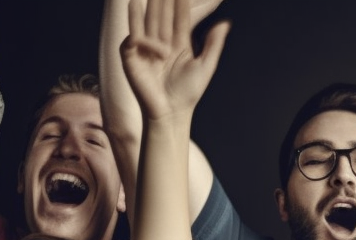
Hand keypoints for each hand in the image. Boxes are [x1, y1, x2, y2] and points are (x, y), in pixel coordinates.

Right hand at [121, 0, 231, 121]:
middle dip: (161, 1)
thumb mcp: (206, 65)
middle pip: (161, 17)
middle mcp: (160, 42)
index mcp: (178, 42)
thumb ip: (213, 44)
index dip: (181, 3)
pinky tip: (145, 34)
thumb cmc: (189, 92)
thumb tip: (225, 23)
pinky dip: (137, 36)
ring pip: (144, 24)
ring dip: (143, 10)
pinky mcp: (131, 59)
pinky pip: (131, 42)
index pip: (179, 17)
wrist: (172, 112)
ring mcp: (145, 49)